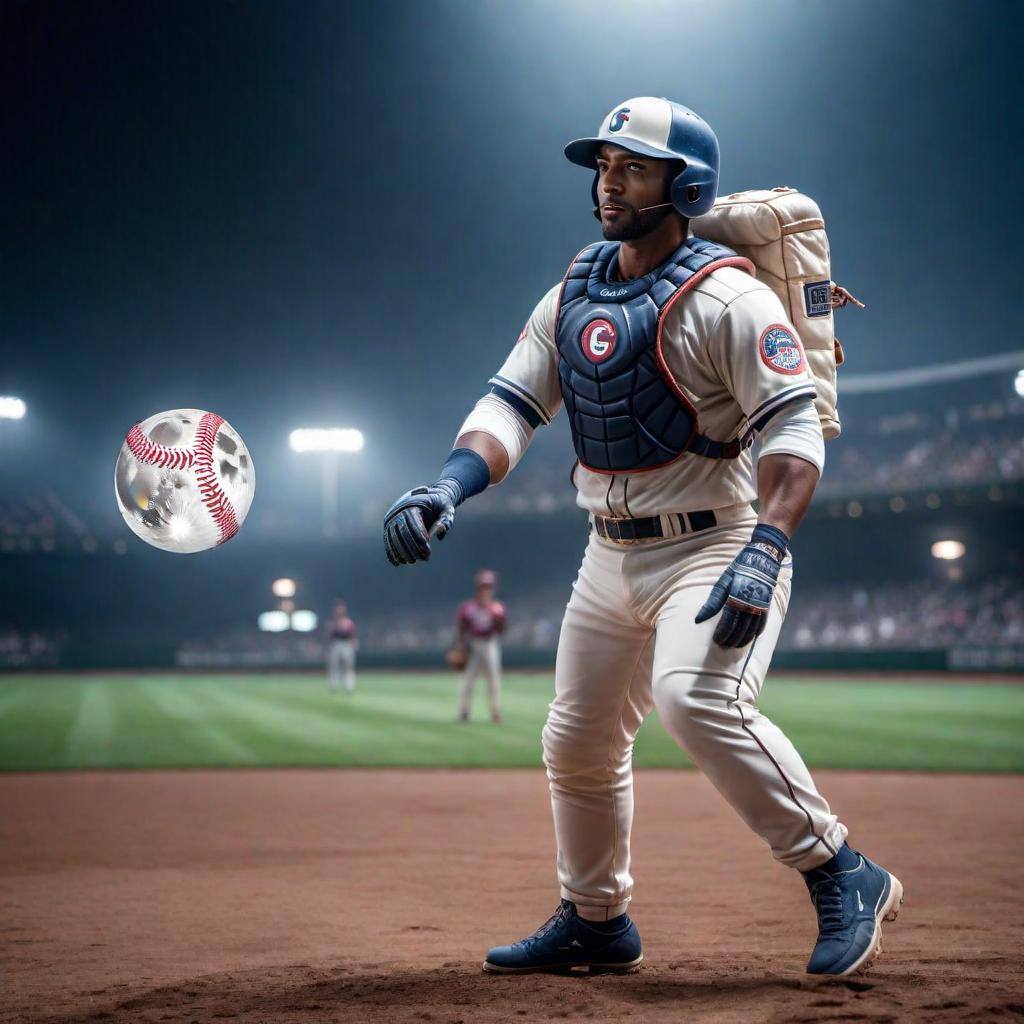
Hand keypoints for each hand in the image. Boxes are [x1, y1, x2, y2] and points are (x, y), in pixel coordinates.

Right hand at [383, 480, 460, 565]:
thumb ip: (446, 520)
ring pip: (393, 537)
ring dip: (401, 552)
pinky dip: (392, 551)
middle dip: (412, 548)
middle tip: (425, 558)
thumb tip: (437, 535)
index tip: (428, 550)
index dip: (420, 539)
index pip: (414, 524)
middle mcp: (398, 510)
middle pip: (402, 532)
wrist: (429, 496)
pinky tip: (398, 562)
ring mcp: (392, 517)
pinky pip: (388, 539)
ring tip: (413, 561)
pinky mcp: (388, 524)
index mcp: (413, 504)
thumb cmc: (440, 504)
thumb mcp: (448, 509)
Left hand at [694, 526, 786, 648]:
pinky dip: (755, 633)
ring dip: (743, 639)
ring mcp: (761, 606)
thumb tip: (698, 619)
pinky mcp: (768, 605)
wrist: (763, 558)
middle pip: (740, 629)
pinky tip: (750, 638)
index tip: (717, 641)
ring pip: (751, 629)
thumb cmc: (739, 568)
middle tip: (723, 646)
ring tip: (734, 646)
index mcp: (737, 597)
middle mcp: (750, 604)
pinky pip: (762, 623)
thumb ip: (712, 602)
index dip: (723, 633)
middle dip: (731, 639)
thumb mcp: (723, 582)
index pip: (729, 622)